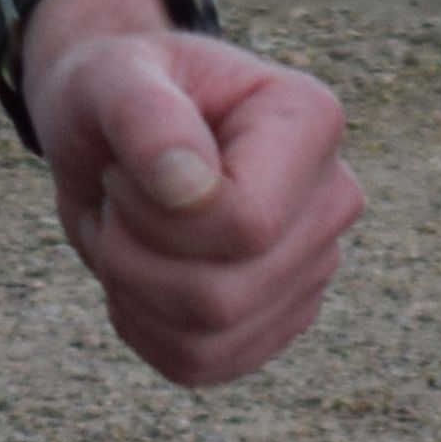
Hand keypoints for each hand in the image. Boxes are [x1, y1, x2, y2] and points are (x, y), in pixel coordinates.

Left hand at [23, 0, 360, 388]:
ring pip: (210, 339)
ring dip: (134, 293)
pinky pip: (201, 364)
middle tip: (115, 202)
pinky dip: (145, 328)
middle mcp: (332, 199)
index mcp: (310, 122)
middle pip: (225, 295)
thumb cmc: (116, 89)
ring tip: (127, 232)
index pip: (246, 225)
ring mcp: (313, 266)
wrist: (113, 130)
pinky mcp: (280, 319)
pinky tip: (140, 273)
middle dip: (134, 258)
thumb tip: (188, 189)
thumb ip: (144, 116)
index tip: (124, 167)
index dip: (156, 216)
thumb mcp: (108, 77)